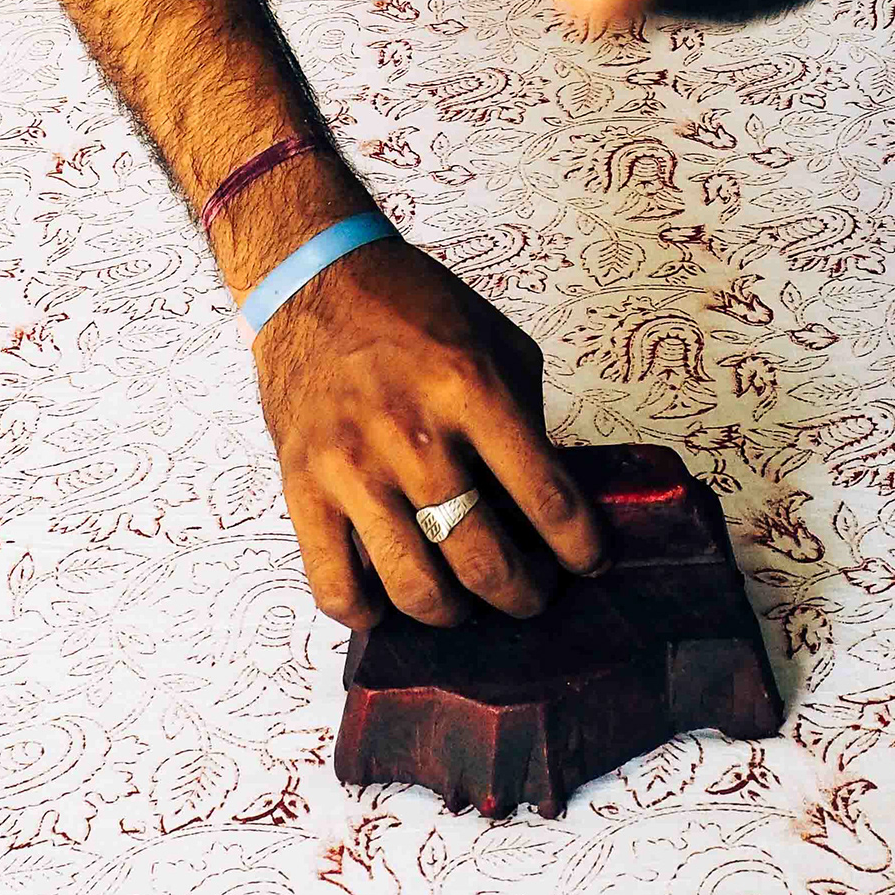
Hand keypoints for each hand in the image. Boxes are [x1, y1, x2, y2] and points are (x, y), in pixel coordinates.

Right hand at [252, 229, 605, 628]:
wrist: (315, 279)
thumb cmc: (410, 308)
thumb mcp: (495, 339)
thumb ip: (525, 414)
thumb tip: (551, 491)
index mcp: (471, 389)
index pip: (546, 497)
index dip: (580, 547)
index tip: (590, 561)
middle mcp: (413, 434)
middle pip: (484, 559)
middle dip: (523, 594)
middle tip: (531, 592)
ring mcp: (353, 468)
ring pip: (416, 587)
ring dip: (454, 613)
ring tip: (466, 601)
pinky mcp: (304, 489)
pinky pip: (336, 587)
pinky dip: (370, 614)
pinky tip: (390, 599)